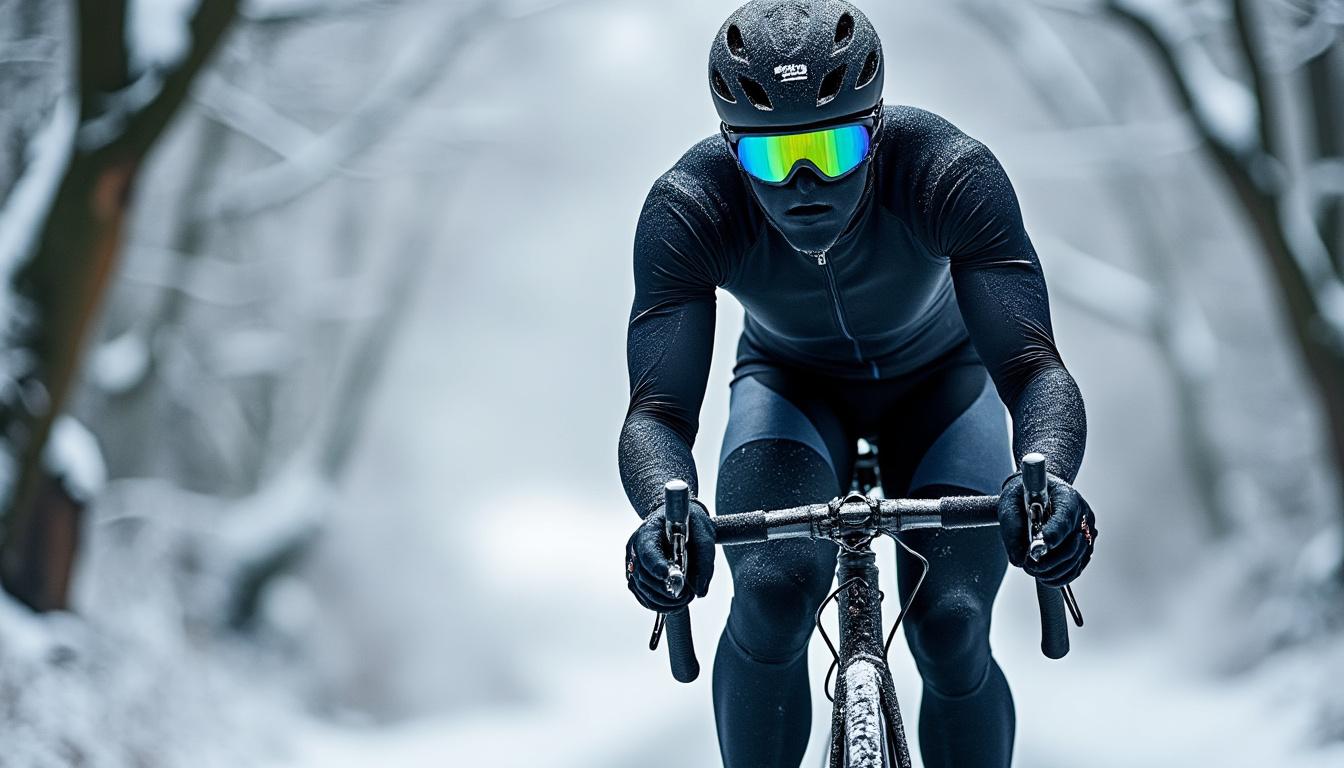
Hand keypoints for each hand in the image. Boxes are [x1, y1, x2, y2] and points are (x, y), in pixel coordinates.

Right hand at [625, 500, 714, 611]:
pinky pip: (642, 596)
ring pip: (642, 589)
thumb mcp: (703, 534)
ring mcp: (633, 563)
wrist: (678, 520)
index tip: (676, 581)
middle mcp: (635, 548)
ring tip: (684, 600)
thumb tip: (700, 589)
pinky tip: (673, 605)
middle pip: (644, 576)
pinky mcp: (636, 577)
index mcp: (648, 532)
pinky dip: (658, 605)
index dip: (659, 569)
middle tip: (688, 595)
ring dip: (664, 601)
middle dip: (667, 590)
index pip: (648, 553)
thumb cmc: (688, 523)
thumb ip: (704, 560)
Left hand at [997, 472, 1096, 587]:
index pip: (1064, 518)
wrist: (1035, 491)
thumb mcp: (1010, 503)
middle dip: (1049, 559)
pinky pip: (1077, 568)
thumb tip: (1019, 559)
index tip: (1041, 546)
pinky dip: (1060, 576)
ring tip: (1033, 569)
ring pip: (1075, 560)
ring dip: (1053, 570)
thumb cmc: (1023, 494)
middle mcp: (1082, 514)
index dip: (1054, 534)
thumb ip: (1012, 530)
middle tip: (1028, 565)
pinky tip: (1045, 576)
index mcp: (1066, 496)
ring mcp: (1087, 531)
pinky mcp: (1086, 546)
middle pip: (1073, 544)